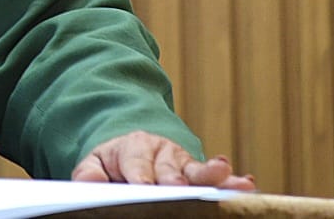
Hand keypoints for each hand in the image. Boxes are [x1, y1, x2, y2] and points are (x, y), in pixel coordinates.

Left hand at [71, 131, 255, 189]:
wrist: (133, 148)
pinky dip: (231, 180)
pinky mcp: (197, 172)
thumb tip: (88, 186)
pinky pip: (215, 177)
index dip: (141, 174)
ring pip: (196, 169)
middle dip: (173, 178)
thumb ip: (89, 173)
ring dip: (210, 173)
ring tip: (223, 171)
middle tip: (179, 187)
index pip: (136, 164)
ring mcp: (182, 161)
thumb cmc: (114, 162)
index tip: (144, 185)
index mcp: (133, 148)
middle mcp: (161, 152)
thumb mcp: (95, 163)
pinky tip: (245, 182)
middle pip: (168, 168)